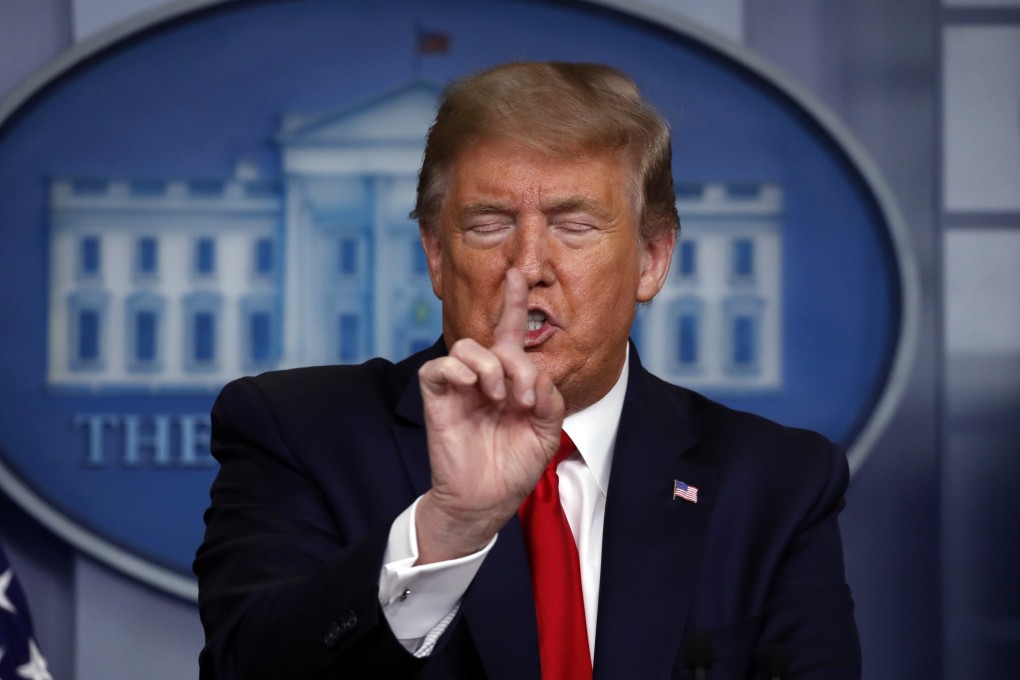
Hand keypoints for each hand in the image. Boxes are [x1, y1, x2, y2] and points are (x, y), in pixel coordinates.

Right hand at [415, 268, 564, 563]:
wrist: (486, 501)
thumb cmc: (513, 467)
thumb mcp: (545, 433)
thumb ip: (549, 400)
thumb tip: (539, 374)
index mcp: (511, 380)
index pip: (511, 332)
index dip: (514, 302)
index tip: (518, 273)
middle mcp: (484, 377)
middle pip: (495, 340)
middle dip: (517, 359)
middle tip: (526, 395)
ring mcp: (459, 387)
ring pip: (466, 347)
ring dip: (489, 366)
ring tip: (500, 396)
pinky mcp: (438, 399)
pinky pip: (438, 368)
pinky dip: (457, 370)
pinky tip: (474, 387)